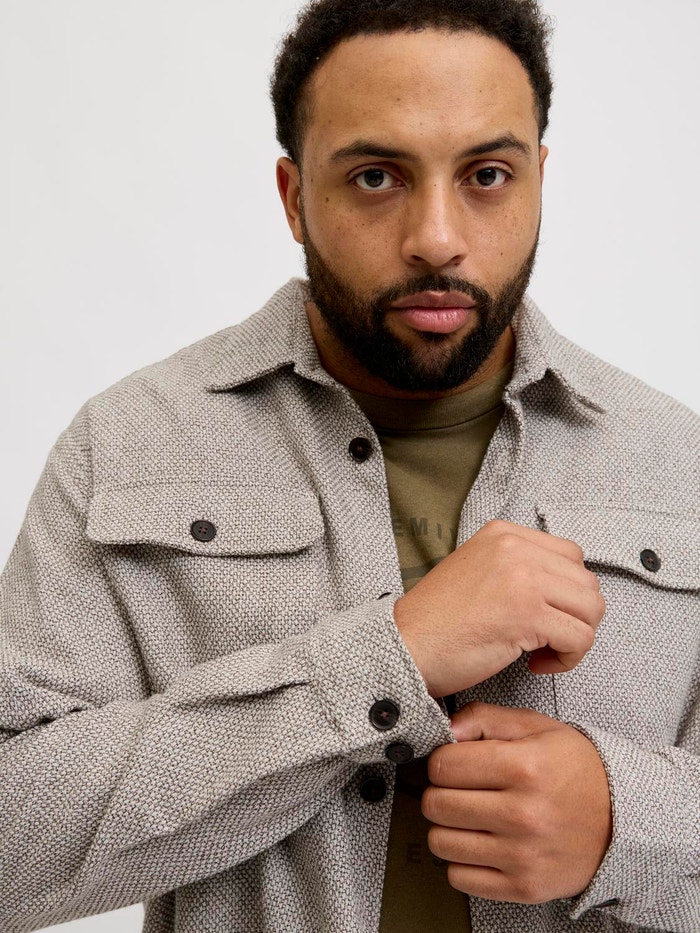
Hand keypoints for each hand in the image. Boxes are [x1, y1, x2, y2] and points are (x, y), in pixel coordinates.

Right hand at [393, 520, 604, 695]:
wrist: (405, 646)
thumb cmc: (437, 621)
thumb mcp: (476, 570)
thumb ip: (515, 566)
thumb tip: (561, 587)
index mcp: (503, 534)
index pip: (570, 555)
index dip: (566, 592)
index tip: (544, 616)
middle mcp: (515, 548)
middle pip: (586, 581)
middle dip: (575, 617)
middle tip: (546, 639)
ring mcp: (523, 579)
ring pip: (591, 608)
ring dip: (576, 638)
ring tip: (542, 652)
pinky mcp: (528, 614)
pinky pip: (580, 637)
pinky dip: (567, 658)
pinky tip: (536, 665)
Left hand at [422, 703, 612, 903]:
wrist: (624, 820)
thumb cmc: (576, 769)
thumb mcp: (536, 726)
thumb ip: (485, 718)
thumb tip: (446, 729)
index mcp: (523, 768)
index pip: (443, 765)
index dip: (443, 760)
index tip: (455, 762)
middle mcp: (522, 815)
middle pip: (436, 804)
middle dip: (441, 791)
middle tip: (459, 789)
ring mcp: (522, 856)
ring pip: (441, 842)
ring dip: (448, 827)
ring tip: (469, 816)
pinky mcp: (524, 887)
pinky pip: (459, 878)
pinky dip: (462, 861)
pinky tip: (480, 842)